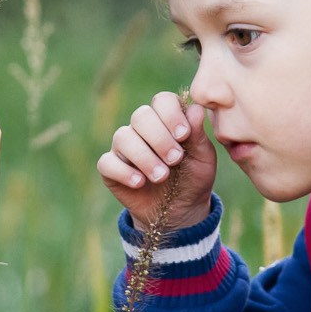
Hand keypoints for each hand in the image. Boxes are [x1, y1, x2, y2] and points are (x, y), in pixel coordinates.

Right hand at [97, 92, 216, 230]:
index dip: (171, 114)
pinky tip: (140, 183)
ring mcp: (124, 148)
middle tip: (175, 159)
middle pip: (141, 116)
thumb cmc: (193, 178)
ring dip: (144, 157)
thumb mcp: (203, 159)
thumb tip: (196, 110)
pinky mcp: (111, 169)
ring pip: (123, 137)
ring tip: (162, 176)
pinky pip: (107, 162)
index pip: (162, 101)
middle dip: (159, 138)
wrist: (180, 210)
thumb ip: (198, 135)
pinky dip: (124, 172)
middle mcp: (142, 129)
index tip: (184, 135)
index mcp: (166, 119)